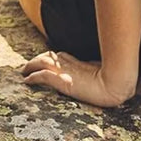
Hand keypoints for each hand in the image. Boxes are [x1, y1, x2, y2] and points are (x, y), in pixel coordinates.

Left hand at [20, 50, 134, 107]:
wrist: (116, 84)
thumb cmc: (114, 80)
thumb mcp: (101, 74)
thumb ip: (92, 72)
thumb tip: (93, 76)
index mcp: (78, 62)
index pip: (59, 56)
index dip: (49, 58)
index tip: (43, 61)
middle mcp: (70, 64)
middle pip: (48, 57)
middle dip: (36, 60)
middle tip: (26, 67)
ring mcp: (66, 71)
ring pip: (41, 63)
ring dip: (30, 66)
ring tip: (23, 72)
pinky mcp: (63, 81)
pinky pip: (43, 76)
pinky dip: (33, 77)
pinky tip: (26, 81)